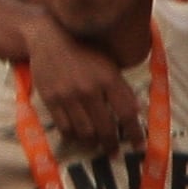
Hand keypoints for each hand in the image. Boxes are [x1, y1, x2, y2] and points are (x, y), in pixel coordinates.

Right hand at [23, 20, 140, 158]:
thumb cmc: (84, 49)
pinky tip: (78, 137)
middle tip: (114, 152)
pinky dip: (73, 136)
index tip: (140, 146)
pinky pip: (64, 127)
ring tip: (96, 146)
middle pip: (105, 127)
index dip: (135, 132)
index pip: (127, 112)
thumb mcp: (108, 63)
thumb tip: (135, 112)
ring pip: (84, 131)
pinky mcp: (51, 99)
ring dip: (92, 143)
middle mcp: (90, 89)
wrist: (47, 36)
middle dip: (112, 144)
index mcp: (109, 78)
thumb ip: (120, 87)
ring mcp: (68, 95)